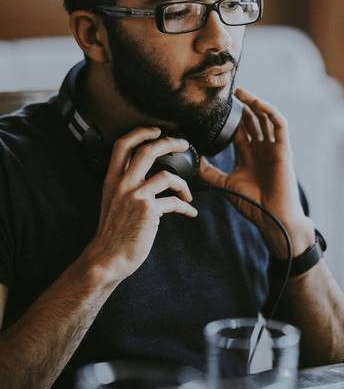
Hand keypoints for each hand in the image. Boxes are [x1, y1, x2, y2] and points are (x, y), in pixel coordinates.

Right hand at [83, 127, 196, 282]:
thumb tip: (148, 177)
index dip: (140, 132)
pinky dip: (186, 207)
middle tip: (183, 144)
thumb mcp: (112, 202)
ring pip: (167, 175)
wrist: (107, 258)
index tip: (155, 130)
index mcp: (112, 180)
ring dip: (184, 184)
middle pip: (148, 150)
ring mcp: (136, 196)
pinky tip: (190, 212)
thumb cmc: (113, 232)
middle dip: (169, 142)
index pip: (122, 145)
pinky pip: (174, 202)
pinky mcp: (149, 210)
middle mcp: (122, 184)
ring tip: (189, 193)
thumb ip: (125, 186)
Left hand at [199, 87, 314, 256]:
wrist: (272, 217)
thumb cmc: (252, 203)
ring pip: (265, 117)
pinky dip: (270, 111)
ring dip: (254, 103)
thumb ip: (209, 171)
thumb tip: (192, 160)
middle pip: (252, 119)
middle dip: (242, 105)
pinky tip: (257, 103)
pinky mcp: (284, 148)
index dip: (231, 116)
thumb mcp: (225, 184)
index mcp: (247, 154)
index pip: (239, 129)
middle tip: (229, 91)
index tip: (217, 104)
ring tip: (240, 92)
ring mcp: (273, 147)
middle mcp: (260, 147)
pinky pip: (279, 124)